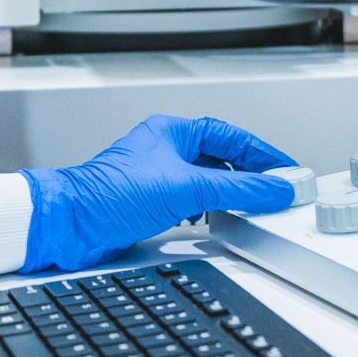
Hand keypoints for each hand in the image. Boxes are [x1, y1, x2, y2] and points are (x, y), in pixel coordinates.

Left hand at [20, 116, 298, 273]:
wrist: (72, 224)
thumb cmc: (109, 194)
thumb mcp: (186, 188)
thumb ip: (237, 189)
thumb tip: (274, 188)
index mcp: (172, 132)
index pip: (230, 136)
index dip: (262, 152)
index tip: (286, 168)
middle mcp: (165, 151)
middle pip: (221, 159)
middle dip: (249, 175)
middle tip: (276, 190)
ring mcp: (157, 178)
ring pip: (207, 182)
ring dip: (230, 194)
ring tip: (252, 206)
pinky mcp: (150, 205)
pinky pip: (192, 203)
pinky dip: (210, 211)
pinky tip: (218, 221)